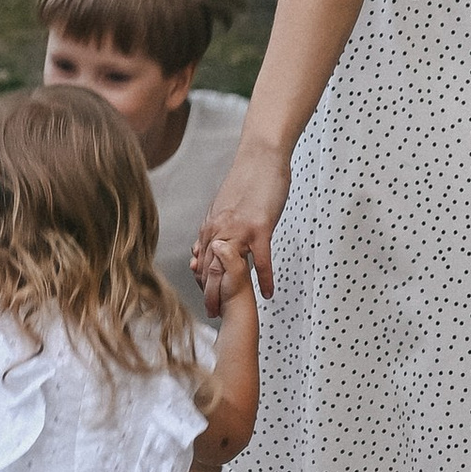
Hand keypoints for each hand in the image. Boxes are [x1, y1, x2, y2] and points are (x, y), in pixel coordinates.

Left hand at [192, 136, 287, 306]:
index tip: (206, 297)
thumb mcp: (224, 205)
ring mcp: (239, 230)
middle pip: (211, 270)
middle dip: (210, 295)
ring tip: (234, 311)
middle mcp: (221, 230)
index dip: (203, 283)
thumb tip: (207, 244)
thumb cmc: (247, 179)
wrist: (261, 157)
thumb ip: (216, 227)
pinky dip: (265, 278)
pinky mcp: (260, 228)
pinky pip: (261, 259)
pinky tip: (268, 292)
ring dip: (231, 293)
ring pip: (229, 268)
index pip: (202, 261)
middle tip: (215, 314)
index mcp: (212, 226)